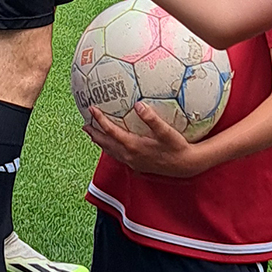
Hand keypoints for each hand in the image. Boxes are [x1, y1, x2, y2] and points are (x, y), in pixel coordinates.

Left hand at [86, 104, 205, 176]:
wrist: (186, 166)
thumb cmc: (177, 147)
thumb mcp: (166, 132)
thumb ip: (152, 118)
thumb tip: (139, 105)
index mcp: (133, 146)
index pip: (111, 131)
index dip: (100, 120)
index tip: (92, 109)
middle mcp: (130, 156)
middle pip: (106, 144)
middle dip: (95, 134)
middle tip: (84, 124)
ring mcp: (133, 162)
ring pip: (111, 152)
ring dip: (101, 142)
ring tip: (93, 135)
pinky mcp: (138, 166)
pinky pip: (119, 156)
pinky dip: (111, 149)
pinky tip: (113, 145)